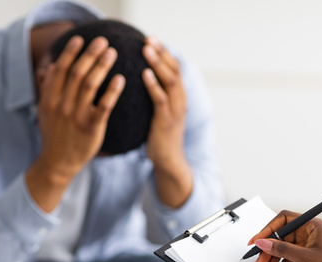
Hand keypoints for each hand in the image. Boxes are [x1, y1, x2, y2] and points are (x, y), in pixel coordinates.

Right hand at [27, 36, 124, 211]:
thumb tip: (50, 66)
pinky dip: (112, 91)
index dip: (71, 52)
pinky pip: (104, 106)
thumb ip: (46, 89)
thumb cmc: (54, 135)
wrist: (57, 163)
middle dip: (90, 54)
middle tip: (103, 41)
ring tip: (112, 53)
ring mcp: (77, 116)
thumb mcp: (44, 111)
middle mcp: (62, 105)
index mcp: (50, 99)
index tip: (80, 38)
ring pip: (90, 85)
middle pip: (77, 73)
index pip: (61, 69)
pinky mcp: (91, 128)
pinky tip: (120, 79)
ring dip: (102, 66)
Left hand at [141, 37, 192, 207]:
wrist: (168, 162)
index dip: (164, 52)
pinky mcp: (166, 121)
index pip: (174, 68)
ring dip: (158, 64)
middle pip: (174, 70)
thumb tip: (140, 81)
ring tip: (146, 50)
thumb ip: (155, 97)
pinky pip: (161, 99)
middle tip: (149, 39)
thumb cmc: (159, 137)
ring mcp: (175, 111)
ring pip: (170, 81)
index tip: (151, 39)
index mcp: (179, 97)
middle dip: (162, 53)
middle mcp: (180, 101)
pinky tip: (144, 74)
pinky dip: (154, 85)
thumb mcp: (159, 113)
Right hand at [248, 212, 321, 261]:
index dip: (267, 229)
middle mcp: (308, 234)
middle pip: (280, 238)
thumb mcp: (305, 258)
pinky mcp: (306, 261)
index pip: (283, 220)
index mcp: (312, 226)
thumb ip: (281, 249)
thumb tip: (263, 242)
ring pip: (283, 252)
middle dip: (269, 252)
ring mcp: (307, 248)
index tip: (256, 240)